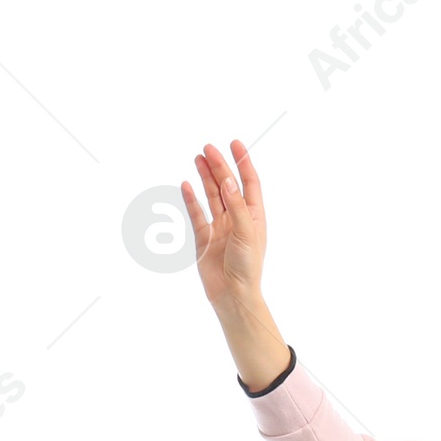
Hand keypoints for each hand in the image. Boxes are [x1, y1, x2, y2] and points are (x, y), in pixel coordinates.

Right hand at [183, 140, 267, 318]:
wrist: (233, 296)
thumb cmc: (247, 267)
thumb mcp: (246, 233)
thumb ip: (236, 206)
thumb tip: (228, 181)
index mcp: (253, 217)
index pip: (249, 183)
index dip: (242, 162)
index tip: (234, 144)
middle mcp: (237, 219)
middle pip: (227, 186)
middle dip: (219, 166)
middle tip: (208, 148)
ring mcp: (220, 228)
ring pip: (212, 196)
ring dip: (205, 177)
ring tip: (198, 158)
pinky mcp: (205, 239)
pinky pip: (197, 214)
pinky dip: (191, 199)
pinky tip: (186, 184)